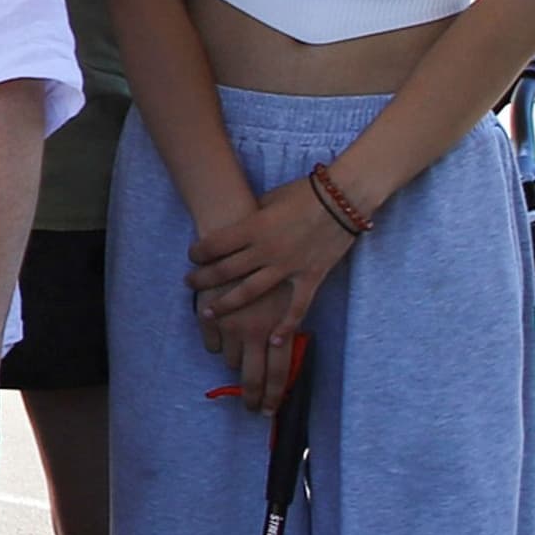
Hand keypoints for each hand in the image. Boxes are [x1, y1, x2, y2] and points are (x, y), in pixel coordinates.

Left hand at [185, 181, 355, 406]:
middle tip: (189, 284)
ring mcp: (288, 267)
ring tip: (207, 313)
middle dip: (202, 279)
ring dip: (225, 304)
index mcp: (253, 228)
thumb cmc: (305, 193)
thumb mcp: (269, 200)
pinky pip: (296, 307)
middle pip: (224, 271)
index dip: (198, 253)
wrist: (344, 198)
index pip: (214, 245)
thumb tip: (235, 228)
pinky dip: (285, 326)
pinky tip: (272, 340)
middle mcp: (265, 250)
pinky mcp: (310, 277)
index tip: (192, 256)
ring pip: (249, 292)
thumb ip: (251, 218)